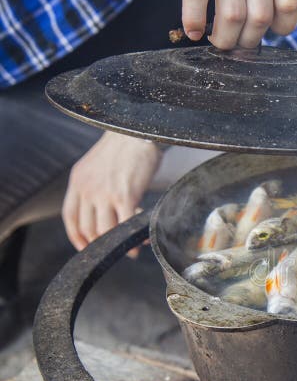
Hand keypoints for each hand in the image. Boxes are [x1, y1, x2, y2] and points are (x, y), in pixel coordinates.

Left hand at [62, 132, 161, 256]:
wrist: (138, 133)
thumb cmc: (124, 148)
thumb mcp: (96, 165)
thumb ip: (94, 186)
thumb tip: (105, 210)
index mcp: (78, 181)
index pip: (70, 217)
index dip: (77, 237)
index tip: (87, 246)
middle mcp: (87, 189)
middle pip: (87, 228)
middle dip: (102, 244)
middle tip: (116, 248)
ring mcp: (105, 193)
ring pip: (105, 230)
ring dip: (119, 244)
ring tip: (133, 247)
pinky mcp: (125, 196)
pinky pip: (126, 225)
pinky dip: (134, 239)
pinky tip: (142, 241)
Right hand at [182, 0, 296, 48]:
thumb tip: (273, 21)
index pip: (289, 6)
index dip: (280, 26)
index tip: (268, 29)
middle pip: (260, 17)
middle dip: (248, 39)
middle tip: (238, 41)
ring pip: (234, 15)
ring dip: (226, 37)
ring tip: (220, 40)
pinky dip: (193, 17)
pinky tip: (194, 32)